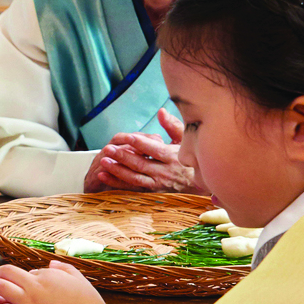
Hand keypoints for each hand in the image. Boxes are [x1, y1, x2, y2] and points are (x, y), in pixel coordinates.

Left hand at [83, 110, 200, 192]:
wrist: (199, 185)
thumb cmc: (191, 159)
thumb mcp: (186, 141)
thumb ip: (173, 125)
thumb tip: (160, 112)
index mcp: (172, 156)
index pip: (153, 149)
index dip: (139, 143)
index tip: (127, 137)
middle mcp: (164, 171)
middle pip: (140, 164)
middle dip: (122, 156)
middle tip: (108, 148)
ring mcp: (157, 184)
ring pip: (134, 178)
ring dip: (117, 171)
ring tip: (103, 162)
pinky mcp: (151, 192)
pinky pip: (132, 188)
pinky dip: (117, 183)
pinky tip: (104, 177)